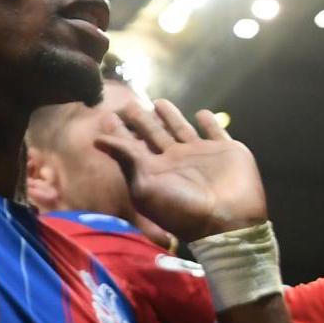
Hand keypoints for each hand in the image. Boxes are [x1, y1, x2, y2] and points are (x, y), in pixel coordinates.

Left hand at [93, 99, 265, 240]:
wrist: (226, 220)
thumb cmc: (180, 207)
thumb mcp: (145, 185)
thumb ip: (126, 158)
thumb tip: (97, 139)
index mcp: (154, 169)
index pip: (131, 146)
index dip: (119, 132)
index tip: (107, 115)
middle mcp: (175, 160)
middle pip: (154, 135)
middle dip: (142, 121)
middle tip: (130, 104)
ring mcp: (200, 154)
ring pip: (181, 129)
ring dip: (170, 116)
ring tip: (158, 102)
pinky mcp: (225, 150)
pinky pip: (215, 131)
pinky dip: (210, 122)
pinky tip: (202, 113)